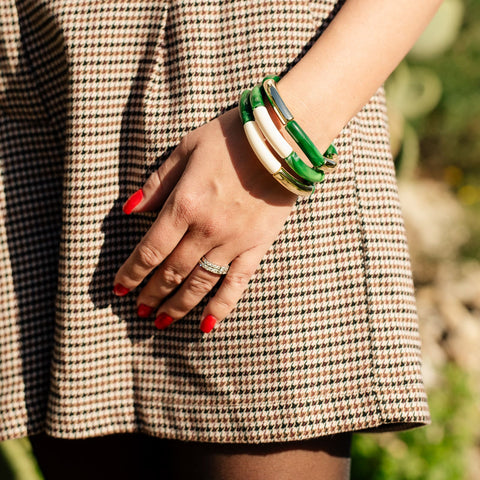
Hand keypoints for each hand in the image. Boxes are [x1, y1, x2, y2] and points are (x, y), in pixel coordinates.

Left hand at [113, 108, 297, 332]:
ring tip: (160, 323)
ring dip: (177, 306)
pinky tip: (207, 325)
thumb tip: (129, 211)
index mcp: (185, 204)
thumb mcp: (186, 150)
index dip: (131, 273)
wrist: (282, 140)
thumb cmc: (231, 138)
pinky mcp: (257, 246)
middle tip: (137, 310)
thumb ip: (157, 184)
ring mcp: (234, 241)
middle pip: (172, 272)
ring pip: (200, 283)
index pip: (150, 250)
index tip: (118, 289)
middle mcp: (207, 229)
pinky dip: (222, 306)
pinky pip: (238, 283)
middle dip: (151, 294)